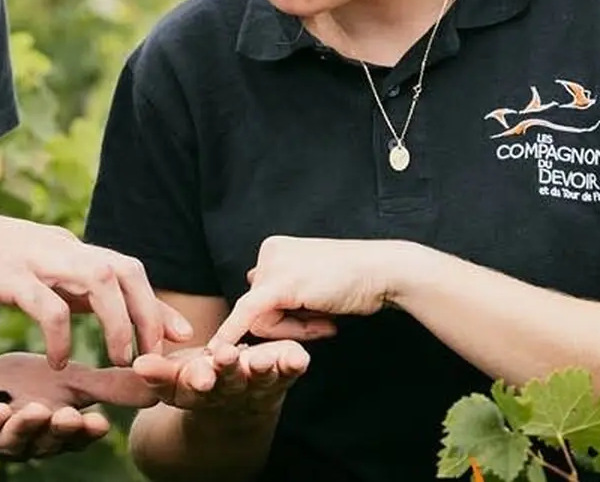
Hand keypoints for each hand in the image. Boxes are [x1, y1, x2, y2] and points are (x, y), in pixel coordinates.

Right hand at [0, 200, 192, 367]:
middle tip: (158, 357)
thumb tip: (98, 300)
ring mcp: (34, 258)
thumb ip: (63, 280)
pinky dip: (62, 335)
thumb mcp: (28, 264)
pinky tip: (60, 363)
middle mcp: (58, 247)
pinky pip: (48, 304)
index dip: (156, 303)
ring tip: (119, 361)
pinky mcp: (7, 274)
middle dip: (149, 312)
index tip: (182, 335)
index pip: (125, 270)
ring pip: (99, 281)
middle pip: (125, 270)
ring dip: (118, 323)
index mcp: (64, 247)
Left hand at [0, 351, 158, 459]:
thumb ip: (109, 385)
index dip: (86, 432)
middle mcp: (31, 442)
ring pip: (15, 441)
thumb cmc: (23, 387)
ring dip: (27, 428)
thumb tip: (157, 383)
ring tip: (37, 410)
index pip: (77, 435)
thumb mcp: (69, 381)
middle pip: (48, 443)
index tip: (100, 422)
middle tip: (69, 416)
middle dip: (59, 432)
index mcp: (58, 430)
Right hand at [132, 342, 308, 418]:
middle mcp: (229, 392)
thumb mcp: (173, 378)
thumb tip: (138, 366)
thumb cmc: (197, 379)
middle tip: (224, 357)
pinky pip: (288, 373)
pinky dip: (293, 365)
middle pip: (227, 383)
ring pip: (258, 379)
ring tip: (258, 359)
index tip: (197, 375)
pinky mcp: (280, 377)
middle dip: (226, 370)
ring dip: (259, 368)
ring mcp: (256, 386)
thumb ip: (157, 372)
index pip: (192, 387)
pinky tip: (298, 358)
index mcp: (197, 391)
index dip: (194, 381)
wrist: (235, 403)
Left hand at [210, 235, 405, 346]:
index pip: (264, 294)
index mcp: (275, 249)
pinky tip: (216, 349)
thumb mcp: (313, 283)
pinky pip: (248, 315)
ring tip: (327, 315)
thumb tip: (258, 307)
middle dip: (290, 324)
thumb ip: (286, 292)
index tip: (307, 316)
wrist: (383, 271)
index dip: (287, 315)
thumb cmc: (356, 280)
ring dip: (295, 330)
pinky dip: (231, 334)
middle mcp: (268, 253)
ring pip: (262, 321)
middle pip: (260, 308)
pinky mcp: (278, 286)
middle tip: (325, 318)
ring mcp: (272, 267)